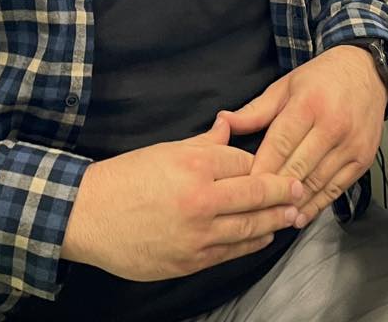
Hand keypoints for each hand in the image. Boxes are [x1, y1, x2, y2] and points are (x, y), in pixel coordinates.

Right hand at [60, 116, 304, 281]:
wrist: (88, 216)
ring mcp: (198, 236)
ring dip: (274, 221)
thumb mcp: (165, 150)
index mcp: (196, 166)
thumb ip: (204, 142)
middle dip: (282, 193)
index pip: (245, 163)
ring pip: (250, 229)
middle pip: (256, 196)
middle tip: (299, 191)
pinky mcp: (191, 261)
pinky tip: (262, 237)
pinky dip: (250, 243)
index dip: (261, 164)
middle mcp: (202, 201)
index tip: (276, 164)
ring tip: (291, 216)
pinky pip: (231, 252)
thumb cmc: (124, 178)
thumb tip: (229, 125)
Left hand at [220, 46, 386, 227]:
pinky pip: (336, 188)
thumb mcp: (286, 85)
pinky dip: (317, 204)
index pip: (280, 143)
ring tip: (273, 218)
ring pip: (317, 182)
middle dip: (274, 190)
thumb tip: (224, 121)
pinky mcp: (363, 159)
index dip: (261, 168)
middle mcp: (333, 126)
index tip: (243, 187)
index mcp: (309, 104)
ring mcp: (351, 145)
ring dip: (295, 203)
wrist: (368, 72)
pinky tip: (300, 214)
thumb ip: (256, 110)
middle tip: (253, 209)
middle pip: (298, 167)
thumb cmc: (322, 78)